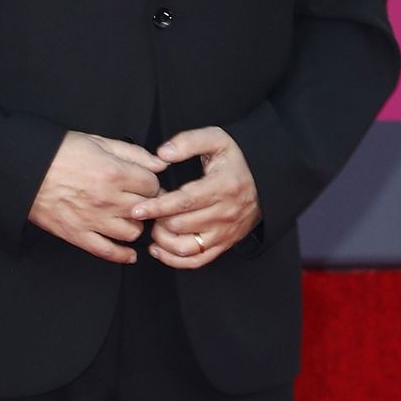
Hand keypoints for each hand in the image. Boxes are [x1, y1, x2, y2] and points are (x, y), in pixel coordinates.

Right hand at [28, 131, 164, 263]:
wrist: (23, 169)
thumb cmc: (57, 153)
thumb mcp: (97, 141)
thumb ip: (131, 152)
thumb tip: (159, 164)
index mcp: (113, 173)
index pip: (152, 185)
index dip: (152, 183)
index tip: (146, 183)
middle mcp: (107, 199)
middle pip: (146, 209)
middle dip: (147, 203)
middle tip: (140, 200)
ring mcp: (93, 220)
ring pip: (132, 232)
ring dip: (135, 225)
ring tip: (128, 218)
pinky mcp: (78, 235)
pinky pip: (108, 252)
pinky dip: (122, 255)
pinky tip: (129, 253)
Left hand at [132, 125, 259, 267]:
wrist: (264, 183)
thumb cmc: (235, 162)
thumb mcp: (217, 140)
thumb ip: (188, 142)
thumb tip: (163, 153)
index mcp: (222, 187)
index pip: (184, 202)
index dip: (157, 207)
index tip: (137, 209)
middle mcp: (225, 213)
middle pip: (180, 226)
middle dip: (157, 220)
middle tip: (148, 211)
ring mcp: (224, 232)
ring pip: (186, 247)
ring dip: (162, 240)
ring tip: (154, 227)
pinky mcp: (223, 245)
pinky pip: (196, 261)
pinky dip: (173, 260)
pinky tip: (158, 248)